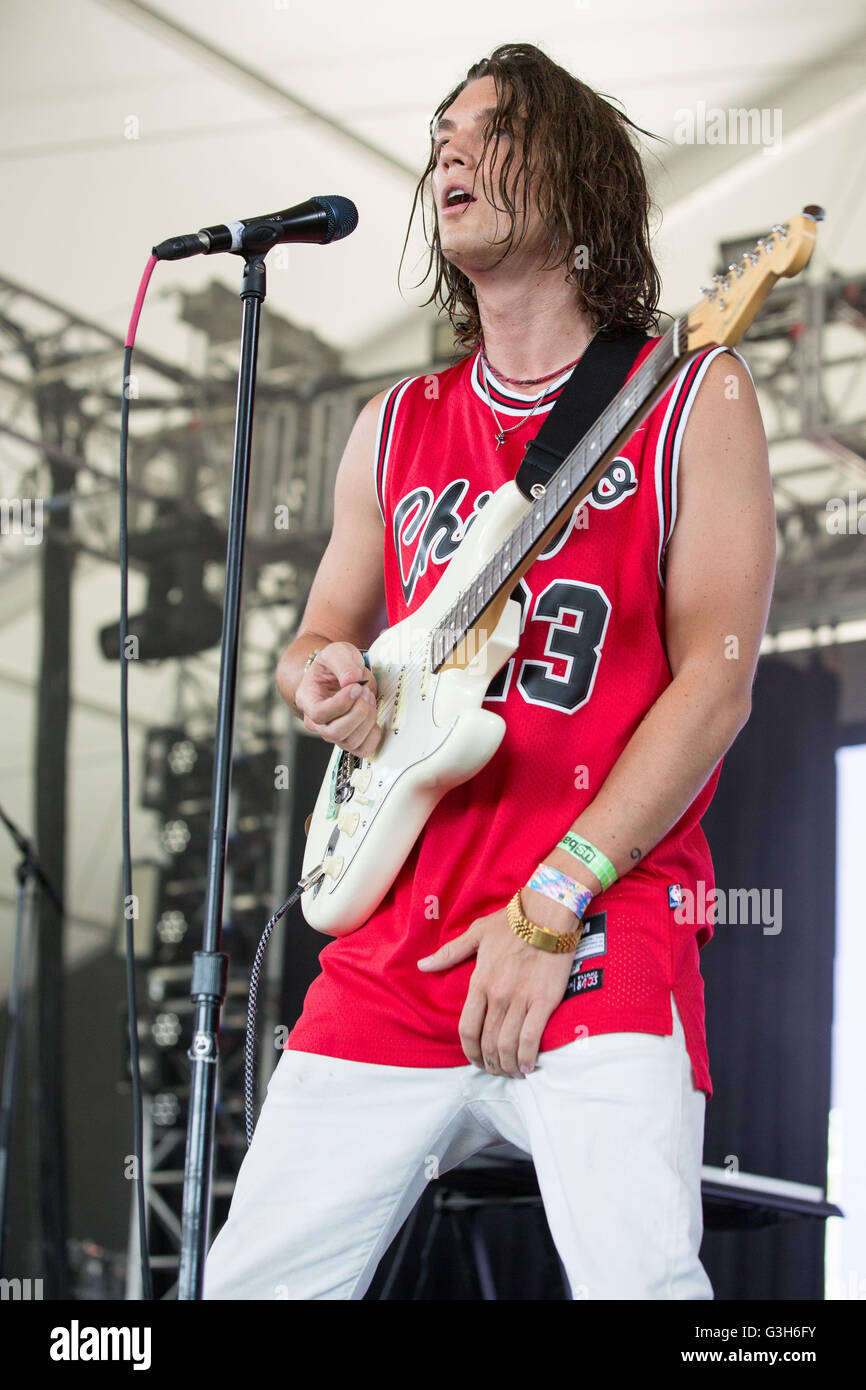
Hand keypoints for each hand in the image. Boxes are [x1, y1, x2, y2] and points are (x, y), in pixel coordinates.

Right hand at [296, 641, 381, 757]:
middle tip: (365, 691)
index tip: (356, 687)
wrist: (340, 674)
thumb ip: (343, 663)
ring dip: (367, 719)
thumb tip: (351, 680)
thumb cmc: (333, 666)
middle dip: (358, 712)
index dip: (341, 703)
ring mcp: (333, 733)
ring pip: (351, 741)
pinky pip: (363, 749)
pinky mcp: (350, 739)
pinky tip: (372, 716)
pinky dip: (373, 735)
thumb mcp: (336, 653)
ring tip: (369, 698)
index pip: (319, 713)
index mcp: (308, 700)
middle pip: (335, 732)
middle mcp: (317, 722)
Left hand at [417, 897, 578, 1078]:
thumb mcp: (476, 934)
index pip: (467, 1028)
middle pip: (488, 1042)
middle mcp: (498, 995)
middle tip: (494, 1069)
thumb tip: (422, 965)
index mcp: (480, 982)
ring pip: (508, 1045)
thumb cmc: (512, 922)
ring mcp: (521, 1000)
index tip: (475, 1058)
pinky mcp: (544, 1001)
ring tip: (510, 1072)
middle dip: (489, 1063)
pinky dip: (527, 1058)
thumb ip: (449, 953)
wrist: (548, 913)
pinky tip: (528, 1066)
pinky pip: (531, 1038)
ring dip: (507, 1065)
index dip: (469, 1050)